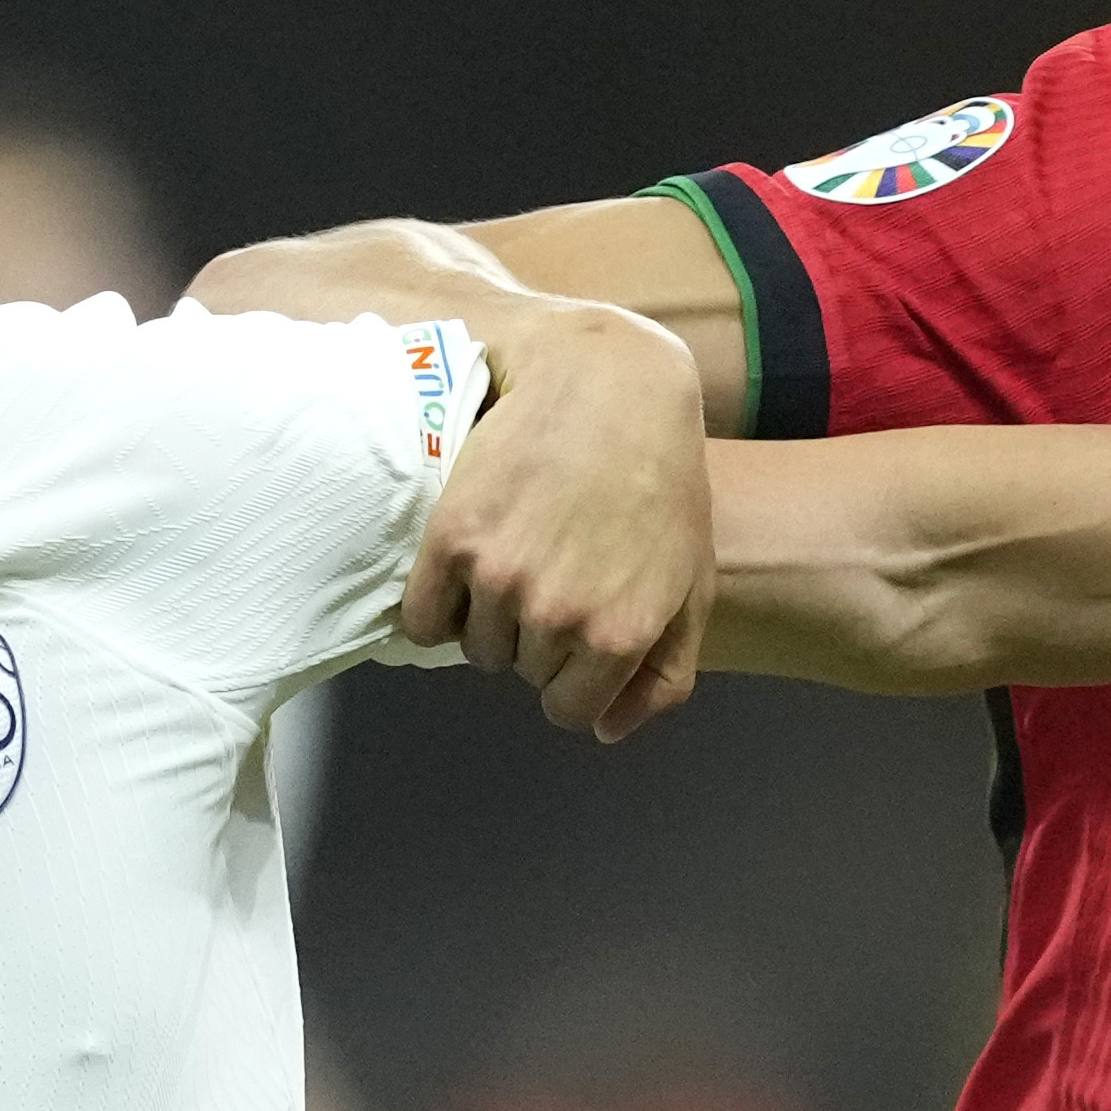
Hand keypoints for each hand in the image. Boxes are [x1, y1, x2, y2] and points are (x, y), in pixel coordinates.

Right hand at [405, 309, 717, 741]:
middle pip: (518, 672)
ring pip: (472, 645)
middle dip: (534, 635)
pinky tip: (464, 562)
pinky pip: (422, 616)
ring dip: (487, 614)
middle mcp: (556, 614)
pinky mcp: (451, 537)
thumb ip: (662, 673)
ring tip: (515, 549)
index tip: (575, 628)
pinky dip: (435, 603)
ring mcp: (501, 577)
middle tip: (551, 565)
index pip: (568, 710)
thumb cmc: (661, 480)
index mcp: (617, 635)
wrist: (607, 379)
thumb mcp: (688, 582)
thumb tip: (605, 731)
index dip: (571, 673)